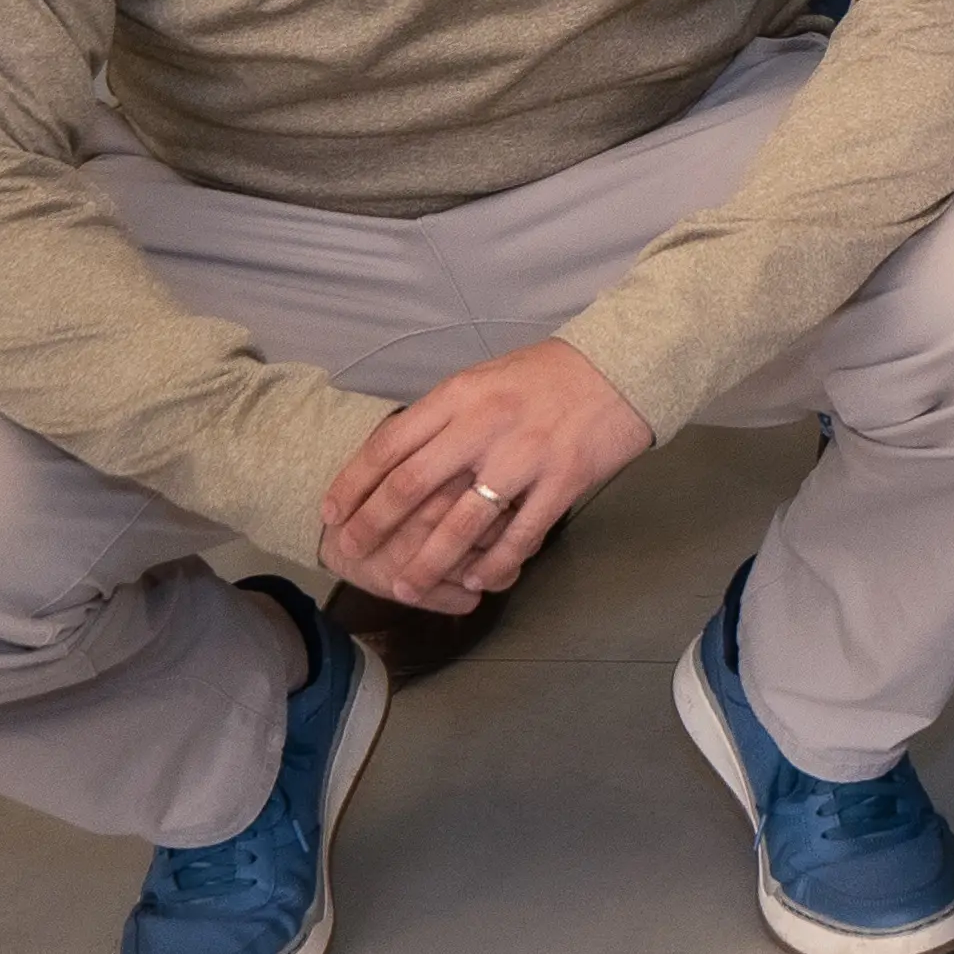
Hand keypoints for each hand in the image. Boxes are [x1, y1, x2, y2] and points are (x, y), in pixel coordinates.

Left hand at [319, 338, 653, 609]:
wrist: (623, 366)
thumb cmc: (547, 375)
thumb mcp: (485, 379)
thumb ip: (445, 416)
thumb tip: (397, 457)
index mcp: (461, 395)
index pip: (390, 443)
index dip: (353, 483)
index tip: (330, 513)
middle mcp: (486, 424)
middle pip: (413, 485)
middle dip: (374, 526)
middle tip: (352, 555)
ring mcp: (526, 455)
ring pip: (462, 522)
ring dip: (428, 562)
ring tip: (404, 587)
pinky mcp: (564, 480)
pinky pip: (520, 534)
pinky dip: (493, 564)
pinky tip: (475, 581)